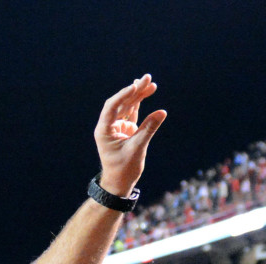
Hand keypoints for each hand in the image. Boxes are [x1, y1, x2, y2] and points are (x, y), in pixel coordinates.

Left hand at [94, 75, 166, 195]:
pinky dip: (140, 104)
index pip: (112, 107)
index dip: (123, 95)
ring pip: (128, 106)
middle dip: (134, 90)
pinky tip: (147, 92)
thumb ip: (148, 129)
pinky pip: (132, 113)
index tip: (135, 86)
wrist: (119, 184)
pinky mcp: (125, 130)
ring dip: (139, 95)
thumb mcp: (137, 149)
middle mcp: (108, 126)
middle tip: (147, 78)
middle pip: (121, 103)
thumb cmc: (124, 170)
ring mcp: (117, 127)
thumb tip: (162, 112)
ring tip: (151, 83)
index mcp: (104, 131)